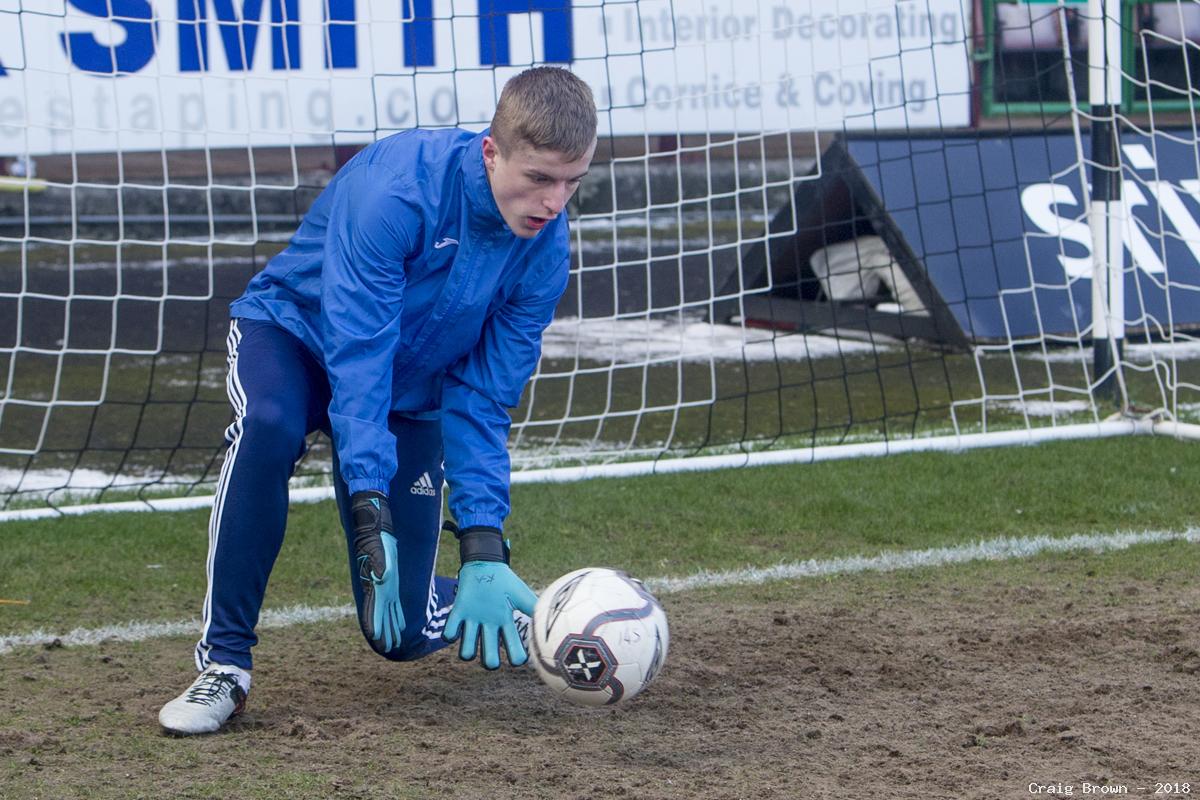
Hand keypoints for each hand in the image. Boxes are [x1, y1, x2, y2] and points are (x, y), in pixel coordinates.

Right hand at [351, 491, 404, 654]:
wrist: (375, 531)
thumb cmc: (375, 541)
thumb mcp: (379, 552)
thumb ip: (379, 566)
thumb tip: (382, 576)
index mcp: (377, 584)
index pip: (373, 609)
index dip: (375, 624)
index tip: (376, 638)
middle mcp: (380, 590)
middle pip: (382, 616)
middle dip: (385, 632)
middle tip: (388, 648)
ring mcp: (386, 588)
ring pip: (389, 613)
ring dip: (391, 627)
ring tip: (394, 642)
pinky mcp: (392, 584)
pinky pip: (395, 604)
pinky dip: (397, 615)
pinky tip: (402, 625)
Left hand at [442, 528, 535, 668]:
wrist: (486, 564)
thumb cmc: (505, 580)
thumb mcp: (523, 595)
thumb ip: (535, 609)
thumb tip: (548, 624)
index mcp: (505, 624)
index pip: (513, 649)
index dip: (516, 658)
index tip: (518, 659)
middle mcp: (489, 627)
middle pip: (489, 658)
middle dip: (490, 662)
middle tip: (491, 660)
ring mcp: (473, 622)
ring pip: (467, 652)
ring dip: (467, 652)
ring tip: (470, 644)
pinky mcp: (458, 613)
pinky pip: (450, 633)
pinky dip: (450, 634)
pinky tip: (455, 629)